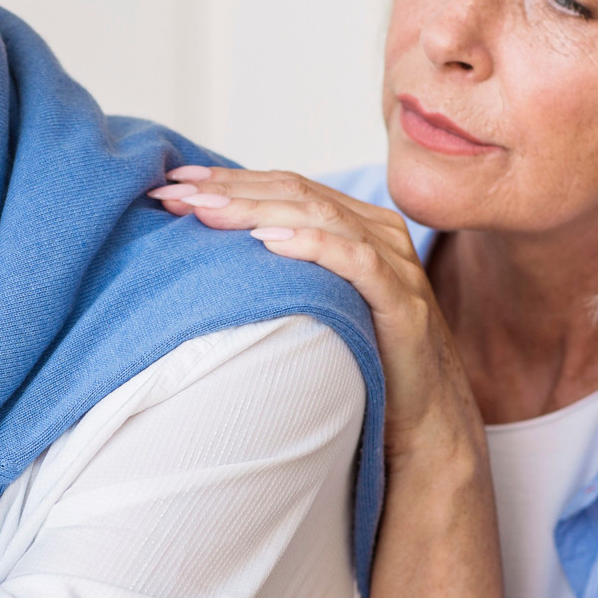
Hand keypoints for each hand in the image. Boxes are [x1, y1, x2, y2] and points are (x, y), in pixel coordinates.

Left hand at [149, 166, 483, 471]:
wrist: (425, 419)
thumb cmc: (363, 360)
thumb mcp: (317, 303)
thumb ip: (286, 271)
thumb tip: (214, 254)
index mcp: (358, 224)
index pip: (285, 187)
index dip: (229, 179)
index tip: (173, 178)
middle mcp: (379, 233)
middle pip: (296, 194)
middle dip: (229, 189)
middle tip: (172, 190)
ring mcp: (395, 265)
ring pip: (321, 217)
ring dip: (256, 210)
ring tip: (205, 210)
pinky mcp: (404, 303)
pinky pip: (357, 262)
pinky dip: (313, 246)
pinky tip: (269, 243)